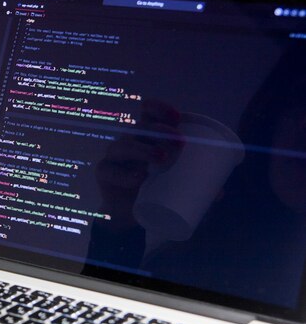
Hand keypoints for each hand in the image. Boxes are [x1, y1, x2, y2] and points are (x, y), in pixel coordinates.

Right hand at [95, 100, 183, 228]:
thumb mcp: (174, 184)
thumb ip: (195, 187)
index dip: (160, 109)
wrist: (127, 214)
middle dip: (161, 131)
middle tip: (180, 143)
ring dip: (144, 149)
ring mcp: (114, 157)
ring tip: (162, 159)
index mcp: (146, 137)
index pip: (148, 113)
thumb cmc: (152, 190)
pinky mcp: (104, 173)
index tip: (177, 117)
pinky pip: (110, 170)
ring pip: (124, 145)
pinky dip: (125, 174)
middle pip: (140, 128)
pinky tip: (138, 178)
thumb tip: (220, 192)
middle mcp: (129, 141)